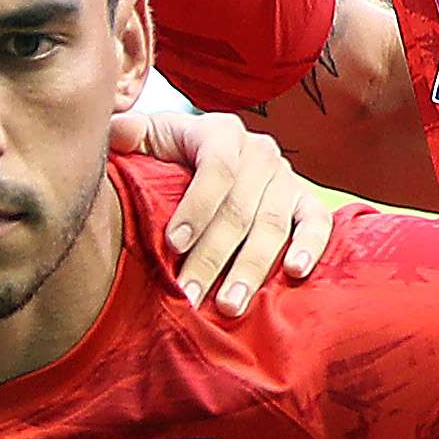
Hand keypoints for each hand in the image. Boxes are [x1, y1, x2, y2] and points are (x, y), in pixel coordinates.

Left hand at [125, 100, 337, 307]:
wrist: (200, 161)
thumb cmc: (164, 157)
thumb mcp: (145, 139)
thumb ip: (126, 132)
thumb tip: (122, 131)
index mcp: (219, 132)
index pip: (216, 167)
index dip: (196, 206)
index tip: (173, 244)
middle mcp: (258, 151)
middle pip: (240, 208)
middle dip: (212, 257)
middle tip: (190, 295)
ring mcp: (285, 177)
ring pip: (273, 225)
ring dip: (251, 269)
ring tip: (229, 306)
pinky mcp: (305, 200)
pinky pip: (317, 222)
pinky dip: (309, 247)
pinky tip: (294, 273)